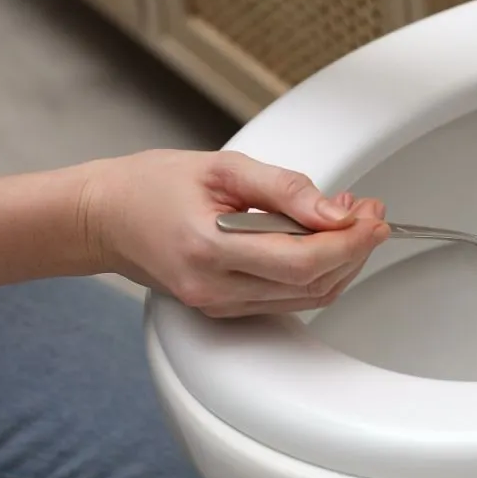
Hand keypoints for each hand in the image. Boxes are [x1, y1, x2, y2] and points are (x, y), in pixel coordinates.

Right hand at [83, 150, 388, 316]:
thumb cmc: (152, 185)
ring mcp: (219, 306)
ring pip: (305, 298)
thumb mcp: (222, 168)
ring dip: (340, 262)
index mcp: (211, 251)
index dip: (349, 242)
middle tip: (371, 213)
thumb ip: (283, 188)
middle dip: (354, 250)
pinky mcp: (224, 309)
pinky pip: (287, 300)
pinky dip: (315, 272)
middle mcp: (216, 290)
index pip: (303, 262)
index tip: (374, 217)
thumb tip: (335, 210)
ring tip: (351, 221)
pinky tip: (322, 240)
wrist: (102, 217)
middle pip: (312, 286)